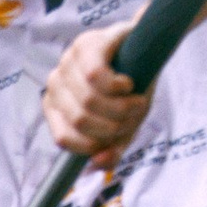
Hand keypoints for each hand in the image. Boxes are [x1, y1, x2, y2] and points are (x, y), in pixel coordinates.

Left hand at [44, 22, 152, 169]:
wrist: (150, 47)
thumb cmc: (132, 88)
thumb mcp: (125, 124)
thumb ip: (112, 148)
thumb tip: (97, 163)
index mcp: (56, 106)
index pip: (64, 138)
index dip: (95, 144)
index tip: (118, 136)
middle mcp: (56, 83)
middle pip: (80, 121)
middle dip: (114, 126)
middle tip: (135, 116)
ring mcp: (68, 61)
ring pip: (88, 101)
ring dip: (122, 108)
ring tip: (138, 101)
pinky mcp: (87, 43)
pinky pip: (95, 76)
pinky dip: (117, 87)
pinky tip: (128, 84)